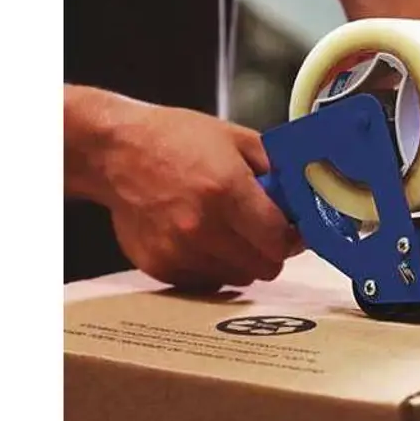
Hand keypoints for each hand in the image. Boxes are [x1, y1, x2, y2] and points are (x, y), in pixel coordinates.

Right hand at [78, 94, 299, 289]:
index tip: (293, 231)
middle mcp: (203, 227)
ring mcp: (179, 250)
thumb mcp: (236, 138)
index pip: (280, 241)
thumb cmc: (174, 139)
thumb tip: (304, 195)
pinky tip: (201, 238)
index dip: (293, 238)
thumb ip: (276, 168)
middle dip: (271, 251)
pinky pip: (207, 281)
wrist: (115, 151)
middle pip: (265, 267)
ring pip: (238, 278)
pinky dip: (213, 266)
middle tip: (262, 231)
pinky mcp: (161, 266)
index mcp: (227, 191)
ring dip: (243, 260)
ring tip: (228, 231)